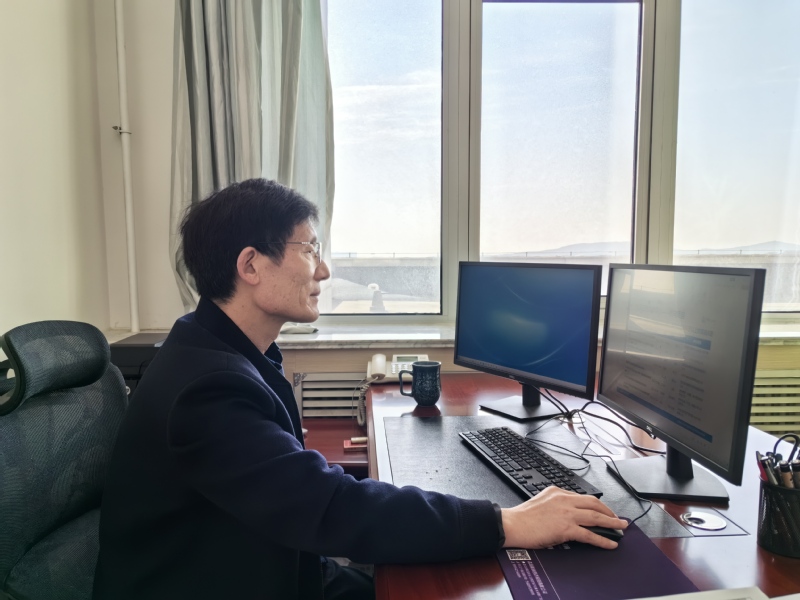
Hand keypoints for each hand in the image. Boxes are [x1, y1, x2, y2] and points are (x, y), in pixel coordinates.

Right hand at [501, 486, 627, 549]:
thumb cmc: (522, 517)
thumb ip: (556, 504)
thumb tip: (569, 516)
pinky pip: (590, 534)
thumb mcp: (541, 501)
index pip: (583, 497)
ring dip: (612, 523)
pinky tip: (610, 543)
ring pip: (596, 517)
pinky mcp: (566, 528)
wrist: (512, 524)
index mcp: (557, 492)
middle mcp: (564, 500)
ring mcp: (566, 513)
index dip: (597, 505)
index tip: (604, 510)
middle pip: (594, 503)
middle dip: (609, 511)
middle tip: (619, 519)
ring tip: (622, 528)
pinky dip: (603, 539)